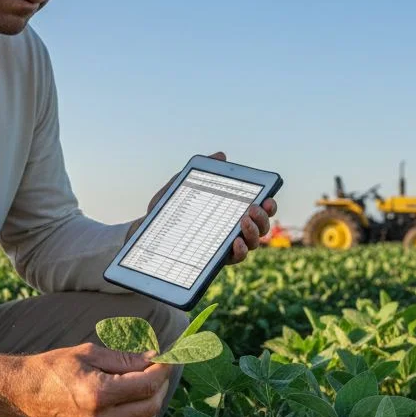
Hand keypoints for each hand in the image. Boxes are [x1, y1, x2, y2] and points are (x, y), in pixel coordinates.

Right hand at [0, 343, 173, 416]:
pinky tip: (132, 396)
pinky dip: (139, 414)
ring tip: (148, 381)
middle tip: (159, 366)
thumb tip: (154, 358)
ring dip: (154, 401)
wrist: (22, 394)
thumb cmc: (52, 367)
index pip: (147, 385)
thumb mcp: (89, 353)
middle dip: (161, 384)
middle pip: (151, 405)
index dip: (163, 369)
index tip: (168, 356)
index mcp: (97, 394)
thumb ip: (125, 358)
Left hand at [129, 151, 278, 266]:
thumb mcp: (182, 186)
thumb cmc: (168, 208)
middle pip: (261, 227)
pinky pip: (235, 258)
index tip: (268, 199)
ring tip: (243, 222)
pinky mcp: (216, 260)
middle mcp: (234, 230)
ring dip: (254, 233)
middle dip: (262, 218)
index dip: (269, 205)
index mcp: (231, 211)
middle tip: (252, 209)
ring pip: (253, 243)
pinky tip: (235, 242)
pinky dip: (240, 251)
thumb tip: (221, 156)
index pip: (258, 209)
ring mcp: (227, 246)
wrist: (146, 230)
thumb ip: (203, 172)